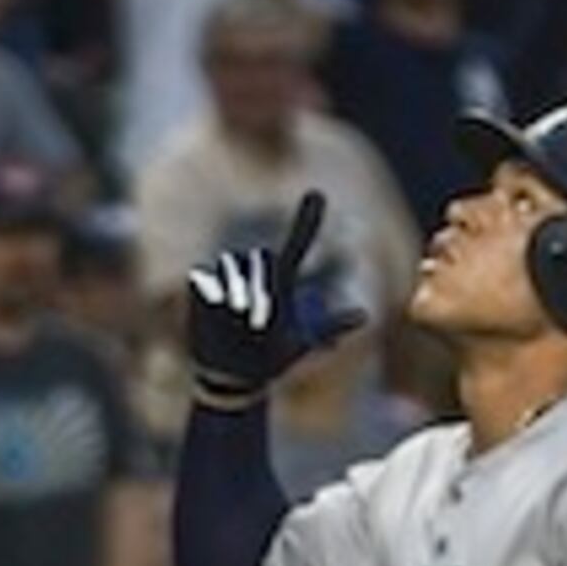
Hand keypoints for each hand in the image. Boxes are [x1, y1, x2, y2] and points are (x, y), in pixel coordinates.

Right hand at [185, 190, 368, 406]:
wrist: (231, 372)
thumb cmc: (270, 357)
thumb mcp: (300, 344)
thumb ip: (330, 326)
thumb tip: (365, 314)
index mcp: (282, 278)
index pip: (298, 245)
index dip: (309, 220)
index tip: (319, 193)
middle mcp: (256, 267)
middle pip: (260, 262)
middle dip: (260, 291)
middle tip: (257, 322)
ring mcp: (227, 272)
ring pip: (235, 272)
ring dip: (238, 299)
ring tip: (238, 323)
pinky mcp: (201, 281)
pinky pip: (209, 283)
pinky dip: (213, 300)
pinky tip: (217, 319)